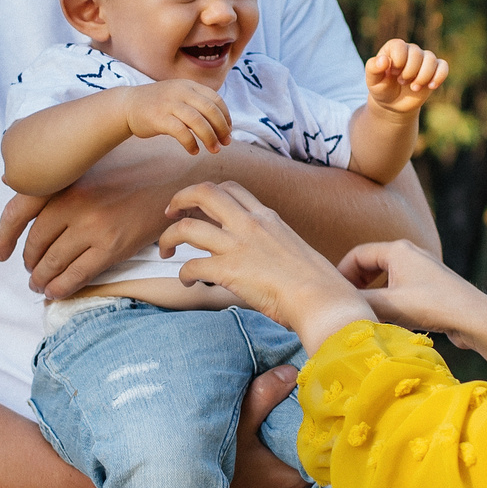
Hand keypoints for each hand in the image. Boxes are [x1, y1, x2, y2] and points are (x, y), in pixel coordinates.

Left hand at [0, 148, 181, 295]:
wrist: (172, 178)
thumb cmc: (131, 171)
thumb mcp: (89, 167)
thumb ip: (59, 182)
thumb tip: (10, 184)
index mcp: (64, 182)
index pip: (17, 212)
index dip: (3, 237)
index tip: (1, 252)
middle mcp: (73, 203)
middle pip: (35, 243)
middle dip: (29, 263)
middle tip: (30, 272)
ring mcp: (92, 226)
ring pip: (53, 263)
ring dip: (41, 279)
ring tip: (39, 285)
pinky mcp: (111, 247)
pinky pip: (77, 275)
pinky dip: (62, 288)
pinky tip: (56, 292)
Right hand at [124, 80, 235, 155]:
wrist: (127, 105)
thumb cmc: (158, 104)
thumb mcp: (179, 95)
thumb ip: (197, 104)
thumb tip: (222, 124)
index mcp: (189, 86)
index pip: (216, 99)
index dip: (226, 117)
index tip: (228, 131)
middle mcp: (181, 91)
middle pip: (210, 110)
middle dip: (222, 128)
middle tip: (225, 142)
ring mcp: (169, 103)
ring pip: (198, 121)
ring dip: (209, 137)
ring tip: (214, 149)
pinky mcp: (158, 118)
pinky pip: (181, 132)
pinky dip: (191, 143)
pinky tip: (194, 151)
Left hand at [159, 181, 375, 348]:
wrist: (321, 299)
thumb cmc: (316, 282)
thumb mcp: (294, 248)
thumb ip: (272, 244)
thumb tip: (262, 258)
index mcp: (267, 217)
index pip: (231, 188)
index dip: (208, 192)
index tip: (198, 204)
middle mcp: (250, 224)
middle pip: (204, 193)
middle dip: (180, 198)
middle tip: (169, 212)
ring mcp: (238, 246)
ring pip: (186, 227)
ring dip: (168, 237)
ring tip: (164, 250)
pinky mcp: (228, 271)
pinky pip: (191, 266)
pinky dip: (183, 275)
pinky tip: (188, 283)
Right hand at [222, 365, 309, 487]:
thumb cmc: (213, 465)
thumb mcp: (237, 424)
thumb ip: (264, 396)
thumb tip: (290, 372)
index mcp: (295, 482)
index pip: (323, 449)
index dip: (320, 424)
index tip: (317, 403)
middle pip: (314, 455)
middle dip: (307, 430)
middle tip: (303, 403)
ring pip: (302, 464)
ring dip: (295, 443)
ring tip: (288, 417)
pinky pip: (291, 473)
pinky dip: (286, 455)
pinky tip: (277, 437)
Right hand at [339, 236, 486, 381]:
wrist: (474, 318)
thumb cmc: (433, 305)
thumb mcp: (390, 306)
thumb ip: (360, 304)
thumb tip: (335, 311)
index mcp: (398, 250)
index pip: (358, 255)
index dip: (341, 273)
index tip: (334, 295)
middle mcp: (410, 254)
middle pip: (371, 265)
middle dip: (356, 284)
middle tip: (346, 304)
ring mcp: (422, 270)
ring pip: (386, 279)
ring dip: (373, 295)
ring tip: (365, 314)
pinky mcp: (432, 286)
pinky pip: (401, 289)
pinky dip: (389, 301)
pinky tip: (388, 321)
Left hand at [365, 39, 449, 111]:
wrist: (394, 104)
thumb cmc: (382, 89)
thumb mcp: (373, 81)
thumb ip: (373, 69)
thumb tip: (383, 60)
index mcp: (393, 48)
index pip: (400, 46)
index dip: (398, 61)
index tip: (393, 73)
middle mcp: (410, 50)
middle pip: (417, 53)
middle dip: (409, 72)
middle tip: (401, 82)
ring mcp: (423, 60)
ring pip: (431, 59)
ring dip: (423, 77)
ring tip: (414, 88)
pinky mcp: (434, 70)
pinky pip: (443, 66)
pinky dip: (439, 77)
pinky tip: (430, 87)